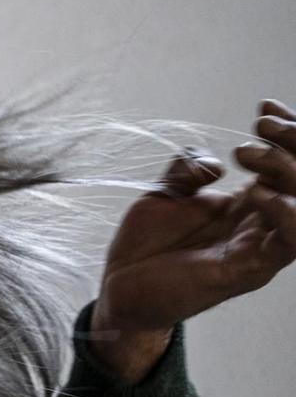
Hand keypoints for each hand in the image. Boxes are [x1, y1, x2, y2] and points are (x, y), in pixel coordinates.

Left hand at [90, 98, 295, 381]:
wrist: (119, 288)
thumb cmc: (145, 245)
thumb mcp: (164, 194)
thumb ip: (189, 170)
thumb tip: (216, 162)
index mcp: (250, 203)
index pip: (288, 164)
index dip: (288, 133)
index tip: (266, 107)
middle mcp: (263, 224)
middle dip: (291, 144)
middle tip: (258, 126)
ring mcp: (259, 249)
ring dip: (288, 174)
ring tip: (250, 155)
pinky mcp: (246, 273)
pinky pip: (285, 245)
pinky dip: (282, 215)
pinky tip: (258, 194)